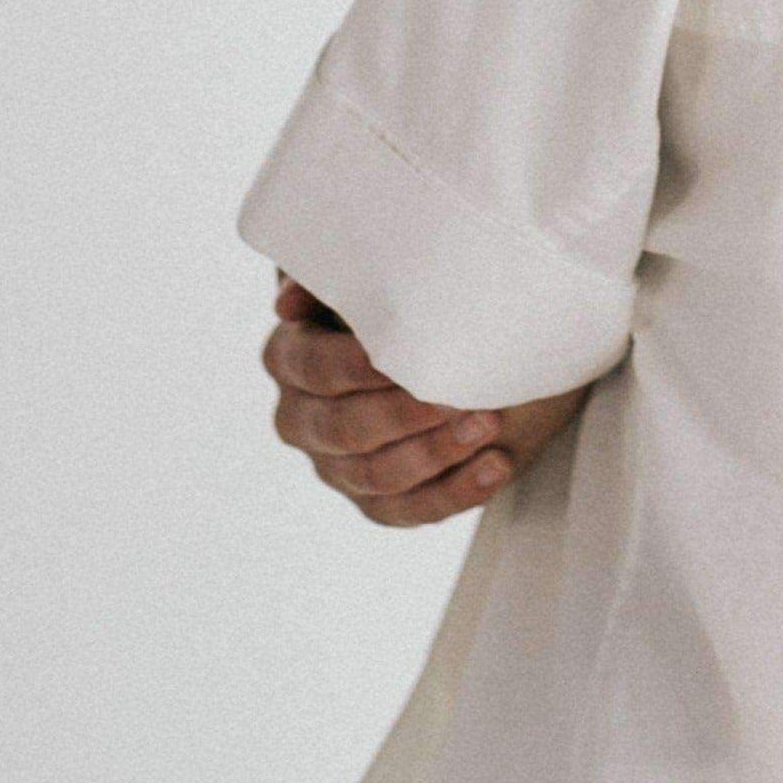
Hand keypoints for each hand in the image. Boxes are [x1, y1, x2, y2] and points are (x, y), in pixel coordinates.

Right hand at [262, 278, 591, 526]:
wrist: (431, 332)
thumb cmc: (392, 290)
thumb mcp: (362, 270)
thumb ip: (328, 275)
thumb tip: (287, 302)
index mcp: (288, 358)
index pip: (316, 369)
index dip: (360, 366)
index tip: (408, 354)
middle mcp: (302, 420)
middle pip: (347, 429)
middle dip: (407, 413)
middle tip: (461, 394)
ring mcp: (336, 467)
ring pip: (379, 476)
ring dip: (437, 453)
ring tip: (488, 424)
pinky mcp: (375, 502)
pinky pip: (410, 511)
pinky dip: (456, 493)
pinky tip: (496, 466)